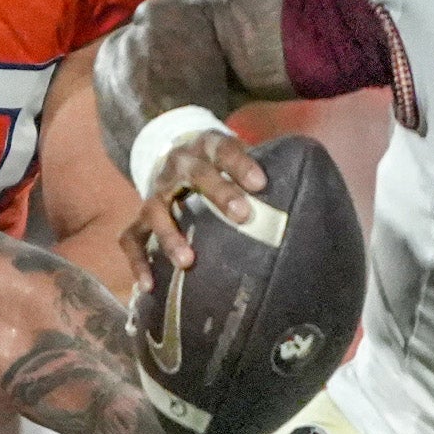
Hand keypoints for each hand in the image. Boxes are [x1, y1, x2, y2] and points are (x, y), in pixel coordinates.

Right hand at [125, 125, 268, 275]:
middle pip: (195, 175)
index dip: (241, 164)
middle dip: (218, 194)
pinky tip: (149, 286)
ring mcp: (154, 192)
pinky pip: (131, 239)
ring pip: (156, 210)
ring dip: (170, 235)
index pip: (224, 150)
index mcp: (205, 147)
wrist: (174, 155)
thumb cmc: (216, 166)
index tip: (261, 183)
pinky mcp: (139, 217)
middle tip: (242, 215)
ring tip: (187, 261)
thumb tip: (301, 204)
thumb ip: (258, 175)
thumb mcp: (233, 158)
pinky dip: (138, 262)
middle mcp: (177, 166)